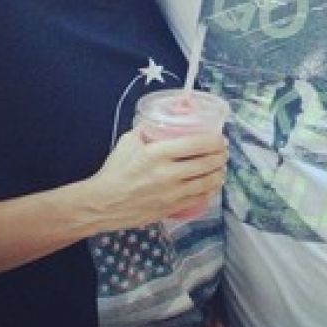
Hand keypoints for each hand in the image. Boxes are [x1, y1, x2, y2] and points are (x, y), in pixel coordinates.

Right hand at [86, 128, 228, 228]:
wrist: (103, 203)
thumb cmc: (115, 170)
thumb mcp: (129, 141)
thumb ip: (147, 130)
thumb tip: (163, 119)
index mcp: (158, 153)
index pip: (197, 144)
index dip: (214, 140)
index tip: (219, 138)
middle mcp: (168, 173)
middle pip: (206, 163)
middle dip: (221, 156)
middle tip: (224, 151)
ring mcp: (172, 193)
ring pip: (206, 182)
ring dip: (219, 173)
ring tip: (222, 167)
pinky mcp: (172, 207)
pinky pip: (199, 198)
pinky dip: (210, 190)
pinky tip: (213, 184)